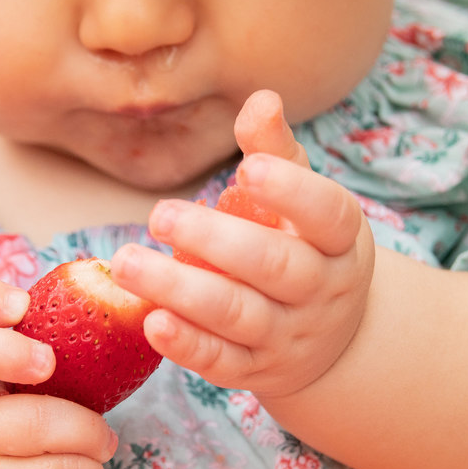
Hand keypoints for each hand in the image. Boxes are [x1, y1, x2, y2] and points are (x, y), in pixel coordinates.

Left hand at [111, 90, 374, 398]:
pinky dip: (186, 345)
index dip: (293, 193)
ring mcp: (288, 336)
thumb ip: (278, 152)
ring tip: (127, 262)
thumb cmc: (305, 248)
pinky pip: (221, 362)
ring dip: (181, 291)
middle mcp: (321, 291)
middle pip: (275, 268)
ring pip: (239, 316)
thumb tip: (261, 97)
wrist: (329, 340)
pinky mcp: (255, 371)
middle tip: (159, 214)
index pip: (329, 215)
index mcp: (341, 241)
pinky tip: (150, 320)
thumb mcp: (305, 202)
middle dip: (216, 241)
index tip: (248, 168)